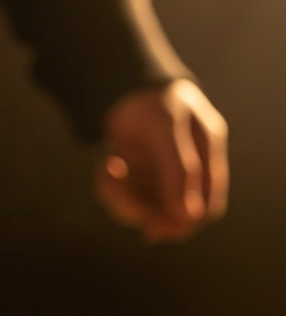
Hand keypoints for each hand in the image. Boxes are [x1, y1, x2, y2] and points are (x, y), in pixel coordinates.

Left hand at [95, 79, 228, 241]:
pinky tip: (107, 165)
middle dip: (146, 214)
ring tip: (109, 168)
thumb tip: (188, 217)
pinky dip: (110, 188)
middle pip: (172, 216)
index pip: (208, 207)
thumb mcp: (167, 130)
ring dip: (122, 199)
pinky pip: (121, 198)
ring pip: (142, 210)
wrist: (120, 88)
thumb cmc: (153, 103)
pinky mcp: (133, 178)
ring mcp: (158, 177)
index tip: (159, 227)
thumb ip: (179, 171)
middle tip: (124, 201)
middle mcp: (185, 172)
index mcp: (207, 156)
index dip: (187, 223)